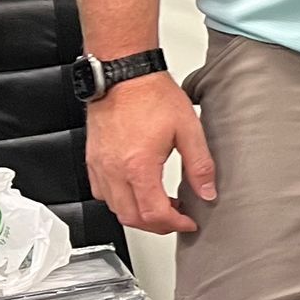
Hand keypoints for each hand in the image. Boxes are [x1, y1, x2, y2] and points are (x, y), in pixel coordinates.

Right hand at [85, 72, 215, 235]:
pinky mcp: (93, 159)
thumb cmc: (151, 95)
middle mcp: (114, 170)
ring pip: (115, 208)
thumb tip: (207, 192)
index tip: (188, 222)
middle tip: (176, 217)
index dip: (175, 224)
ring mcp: (100, 166)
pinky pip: (101, 192)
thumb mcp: (188, 129)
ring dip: (138, 214)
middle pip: (132, 218)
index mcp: (138, 167)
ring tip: (160, 204)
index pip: (154, 214)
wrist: (124, 74)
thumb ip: (200, 165)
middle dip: (157, 225)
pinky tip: (136, 190)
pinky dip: (119, 200)